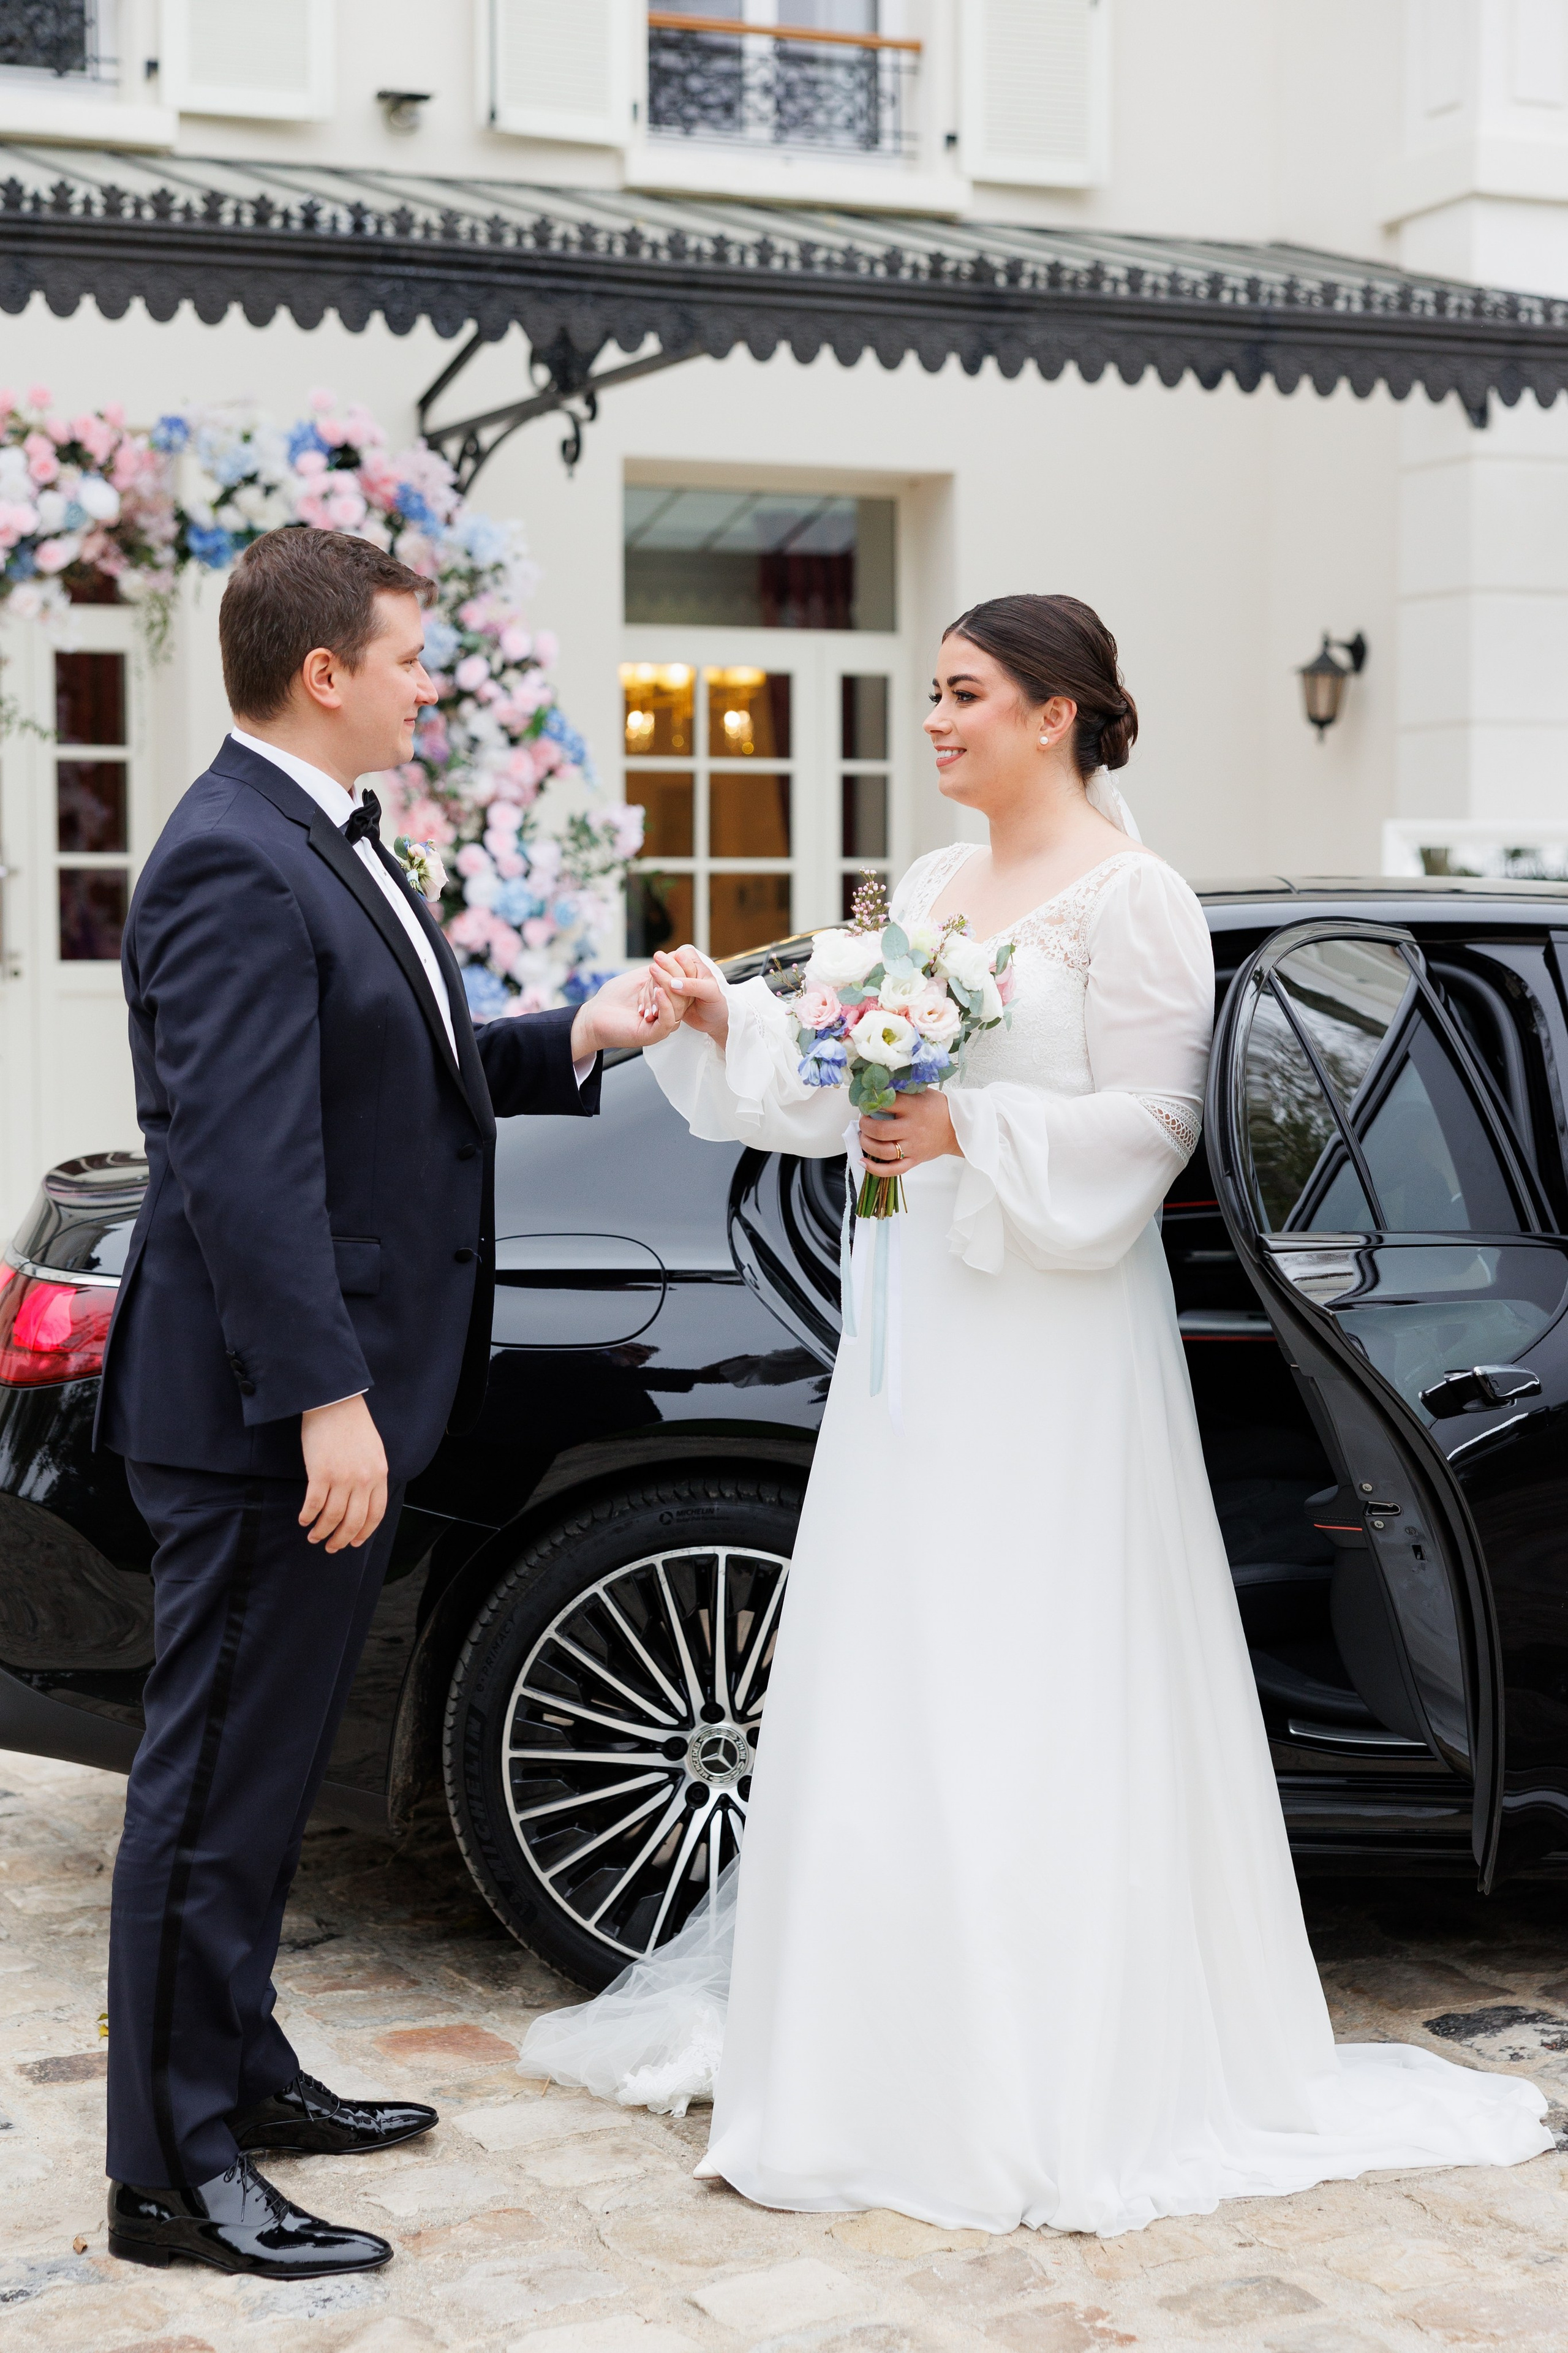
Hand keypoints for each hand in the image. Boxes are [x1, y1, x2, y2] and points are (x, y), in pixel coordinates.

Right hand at [299, 1394, 388, 1552]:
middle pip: (354, 1521)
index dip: (364, 1532)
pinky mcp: (321, 1473)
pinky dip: (308, 1516)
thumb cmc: (352, 1424)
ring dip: (322, 1531)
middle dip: (342, 1539)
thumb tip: (364, 1498)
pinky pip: (314, 1504)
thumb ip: (372, 1474)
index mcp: (379, 1474)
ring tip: (314, 1537)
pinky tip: (304, 1519)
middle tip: (332, 1547)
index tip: (355, 1542)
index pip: (376, 1514)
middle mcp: (363, 1479)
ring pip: (333, 1517)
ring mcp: (342, 1478)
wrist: (335, 1402)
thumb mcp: (373, 1451)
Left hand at [570, 965, 680, 1058]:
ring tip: (654, 971)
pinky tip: (658, 991)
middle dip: (672, 973)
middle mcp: (668, 1013)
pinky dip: (665, 1005)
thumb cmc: (614, 998)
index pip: (684, 984)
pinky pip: (668, 1021)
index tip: (670, 954)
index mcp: (668, 1001)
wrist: (594, 1015)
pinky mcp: (654, 1035)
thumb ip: (659, 970)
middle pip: (684, 994)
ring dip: (666, 985)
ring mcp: (662, 1025)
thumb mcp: (640, 978)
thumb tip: (675, 955)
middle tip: (658, 960)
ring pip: (678, 1006)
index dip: (680, 968)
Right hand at [650, 946, 728, 1046]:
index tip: (665, 975)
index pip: (679, 957)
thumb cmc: (718, 1004)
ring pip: (658, 980)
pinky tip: (651, 1006)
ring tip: (654, 997)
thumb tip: (673, 983)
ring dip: (655, 988)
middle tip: (655, 985)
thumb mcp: (710, 993)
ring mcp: (674, 983)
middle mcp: (682, 970)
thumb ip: (693, 986)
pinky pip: (657, 994)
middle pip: (665, 967)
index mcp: (694, 963)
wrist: (716, 1022)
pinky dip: (654, 999)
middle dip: (660, 976)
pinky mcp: (668, 996)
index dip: (671, 965)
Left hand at [859, 1088, 959, 1174]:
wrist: (957, 1129)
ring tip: (864, 1137)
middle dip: (865, 1125)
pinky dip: (875, 1169)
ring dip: (866, 1144)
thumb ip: (901, 1092)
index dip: (871, 1103)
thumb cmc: (937, 1109)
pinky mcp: (914, 1160)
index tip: (867, 1103)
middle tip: (864, 1121)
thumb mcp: (921, 1093)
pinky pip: (893, 1170)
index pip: (885, 1104)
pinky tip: (863, 1162)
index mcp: (913, 1108)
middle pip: (880, 1130)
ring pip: (883, 1151)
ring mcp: (912, 1147)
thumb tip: (877, 1090)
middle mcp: (912, 1128)